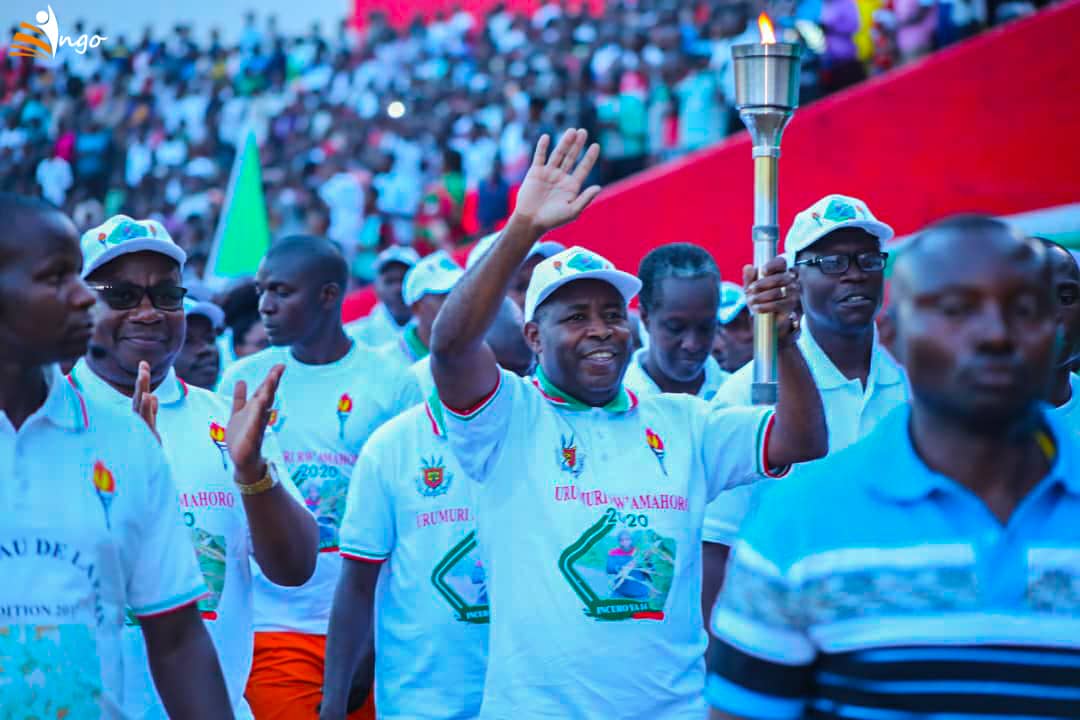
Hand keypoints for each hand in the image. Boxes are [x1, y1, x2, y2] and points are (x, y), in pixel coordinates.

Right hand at [132, 361, 160, 443]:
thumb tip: (152, 396)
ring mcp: (139, 429)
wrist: (139, 469)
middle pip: (139, 398)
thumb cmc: (142, 449)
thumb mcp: (149, 427)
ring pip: (141, 407)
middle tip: (144, 365)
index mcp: (139, 417)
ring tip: (143, 375)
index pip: (141, 396)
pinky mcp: (144, 437)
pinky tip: (149, 397)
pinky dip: (147, 408)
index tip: (144, 364)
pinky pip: (145, 421)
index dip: (142, 381)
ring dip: (142, 390)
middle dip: (142, 382)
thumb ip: (151, 412)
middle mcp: (136, 421)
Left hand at [227, 364, 284, 481]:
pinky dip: (258, 413)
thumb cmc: (242, 438)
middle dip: (272, 382)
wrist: (244, 461)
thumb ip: (240, 398)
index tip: (280, 365)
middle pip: (267, 396)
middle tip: (280, 368)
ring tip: (271, 380)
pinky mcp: (252, 437)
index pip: (264, 390)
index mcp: (255, 409)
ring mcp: (256, 425)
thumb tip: (242, 381)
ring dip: (267, 393)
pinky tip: (260, 402)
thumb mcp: (238, 413)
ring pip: (263, 407)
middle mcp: (259, 415)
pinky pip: (256, 423)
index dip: (271, 378)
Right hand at [513, 128, 601, 234]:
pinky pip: (539, 157)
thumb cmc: (552, 219)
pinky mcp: (535, 172)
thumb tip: (598, 187)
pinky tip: (546, 137)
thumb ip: (585, 199)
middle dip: (577, 145)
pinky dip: (542, 147)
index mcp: (572, 186)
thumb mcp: (572, 211)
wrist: (530, 221)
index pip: (583, 168)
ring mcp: (548, 173)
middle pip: (571, 157)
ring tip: (571, 131)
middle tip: (583, 132)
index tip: (596, 145)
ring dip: (564, 142)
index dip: (589, 157)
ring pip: (558, 154)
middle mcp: (561, 177)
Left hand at [744, 257, 801, 346]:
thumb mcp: (750, 286)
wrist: (765, 316)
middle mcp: (789, 279)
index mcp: (780, 270)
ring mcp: (792, 292)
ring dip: (761, 296)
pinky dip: (765, 306)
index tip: (763, 270)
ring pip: (778, 292)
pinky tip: (757, 308)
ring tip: (750, 300)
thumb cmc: (758, 296)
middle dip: (762, 284)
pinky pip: (779, 305)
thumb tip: (748, 267)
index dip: (773, 265)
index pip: (781, 262)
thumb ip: (749, 277)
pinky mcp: (791, 305)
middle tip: (750, 289)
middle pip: (779, 278)